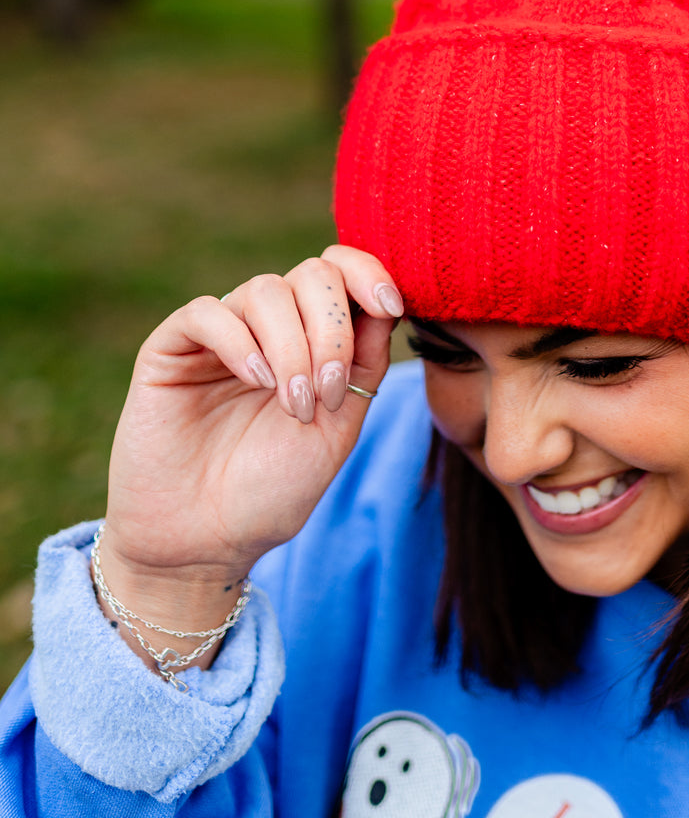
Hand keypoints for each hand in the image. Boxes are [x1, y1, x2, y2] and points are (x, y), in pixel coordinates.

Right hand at [102, 246, 399, 602]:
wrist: (205, 544)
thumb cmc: (272, 490)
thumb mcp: (339, 427)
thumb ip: (364, 363)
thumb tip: (388, 303)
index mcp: (311, 338)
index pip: (341, 272)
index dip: (368, 273)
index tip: (390, 305)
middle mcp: (267, 327)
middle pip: (311, 274)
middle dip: (333, 328)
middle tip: (328, 394)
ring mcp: (219, 335)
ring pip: (265, 289)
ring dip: (293, 345)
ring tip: (294, 404)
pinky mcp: (169, 349)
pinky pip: (207, 312)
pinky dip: (240, 341)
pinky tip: (256, 380)